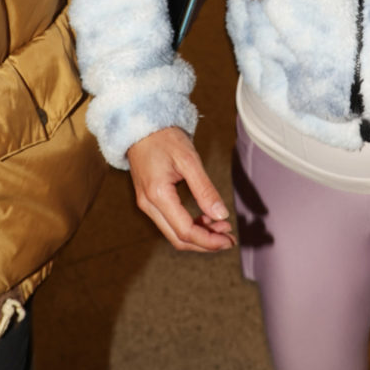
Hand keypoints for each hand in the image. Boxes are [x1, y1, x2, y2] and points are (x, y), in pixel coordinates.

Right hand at [127, 127, 234, 252]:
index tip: (229, 240)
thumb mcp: (189, 160)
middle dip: (205, 243)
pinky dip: (189, 226)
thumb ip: (205, 189)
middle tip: (229, 238)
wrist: (140, 125)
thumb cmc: (164, 138)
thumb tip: (221, 215)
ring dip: (198, 236)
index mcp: (157, 195)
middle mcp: (148, 204)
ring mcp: (147, 204)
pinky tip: (206, 218)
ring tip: (221, 227)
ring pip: (173, 233)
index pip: (185, 231)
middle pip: (178, 239)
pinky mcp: (150, 200)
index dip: (209, 241)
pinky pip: (170, 222)